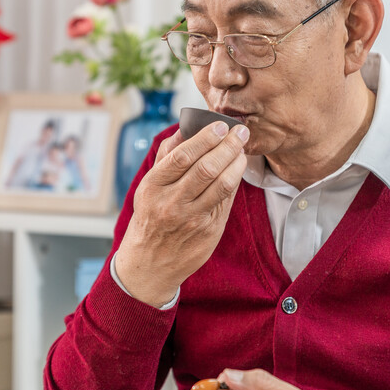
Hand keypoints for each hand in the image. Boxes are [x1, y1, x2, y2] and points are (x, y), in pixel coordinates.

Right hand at [115, 121, 248, 305]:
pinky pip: (226, 201)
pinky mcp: (209, 232)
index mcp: (153, 187)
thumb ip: (167, 156)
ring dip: (237, 163)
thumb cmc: (150, 217)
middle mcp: (171, 203)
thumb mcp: (148, 187)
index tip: (220, 125)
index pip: (182, 157)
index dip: (205, 139)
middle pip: (206, 169)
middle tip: (241, 132)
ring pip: (222, 185)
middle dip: (228, 146)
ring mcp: (192, 219)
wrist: (149, 264)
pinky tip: (236, 170)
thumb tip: (186, 127)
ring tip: (242, 150)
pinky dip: (234, 182)